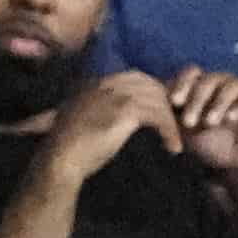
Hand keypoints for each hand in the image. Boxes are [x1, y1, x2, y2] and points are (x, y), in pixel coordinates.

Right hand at [38, 70, 185, 188]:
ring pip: (158, 101)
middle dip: (167, 106)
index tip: (163, 116)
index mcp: (97, 82)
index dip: (154, 95)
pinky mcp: (124, 111)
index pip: (137, 78)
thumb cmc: (72, 147)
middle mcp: (106, 83)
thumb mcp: (87, 119)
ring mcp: (115, 95)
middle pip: (151, 86)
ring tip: (176, 141)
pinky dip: (170, 133)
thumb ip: (105, 109)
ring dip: (171, 122)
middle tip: (176, 127)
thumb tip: (128, 117)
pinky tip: (173, 148)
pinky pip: (159, 116)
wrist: (60, 159)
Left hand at [167, 70, 237, 177]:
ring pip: (229, 86)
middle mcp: (220, 82)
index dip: (182, 84)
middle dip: (196, 101)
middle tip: (189, 122)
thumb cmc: (207, 143)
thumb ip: (169, 116)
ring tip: (211, 122)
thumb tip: (149, 110)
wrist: (236, 161)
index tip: (174, 101)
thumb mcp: (184, 131)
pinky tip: (231, 118)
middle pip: (208, 81)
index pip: (190, 73)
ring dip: (218, 104)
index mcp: (199, 85)